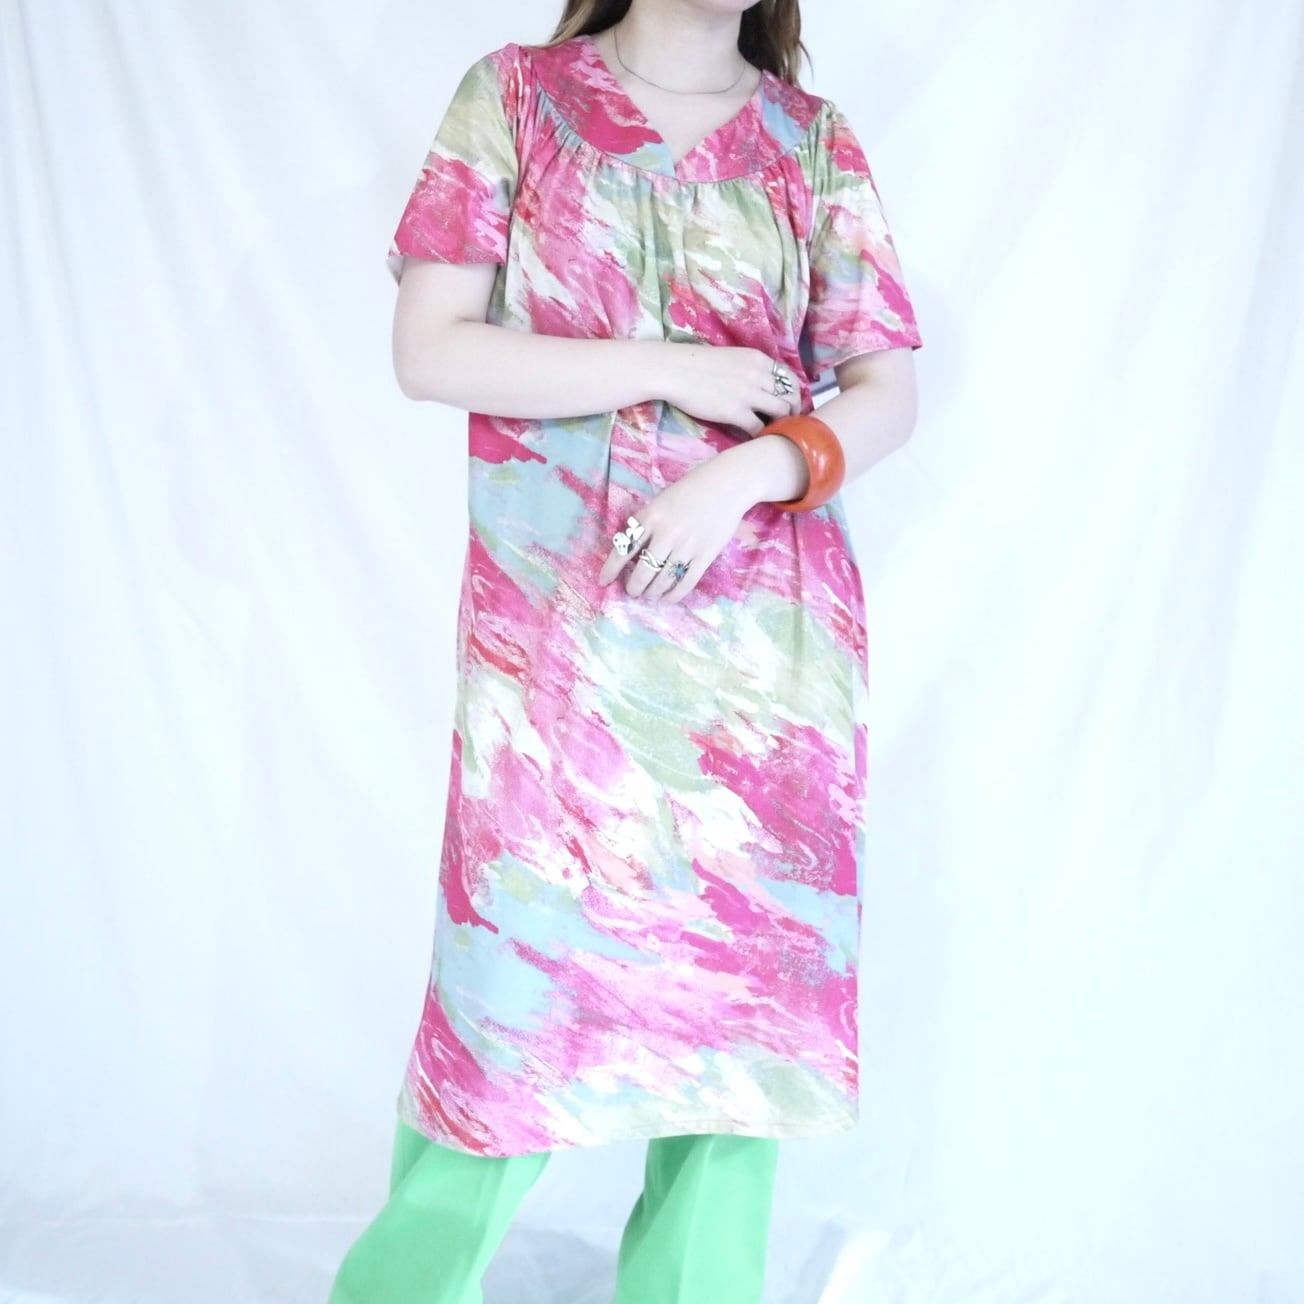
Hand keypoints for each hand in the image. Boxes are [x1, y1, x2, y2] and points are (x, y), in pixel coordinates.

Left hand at [600, 456, 758, 603]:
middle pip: (643, 572)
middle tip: (632, 591)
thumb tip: (632, 553)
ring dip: (652, 592)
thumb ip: (646, 524)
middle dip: (634, 587)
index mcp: (650, 517)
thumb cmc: (690, 491)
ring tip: (649, 594)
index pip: (624, 549)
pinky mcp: (705, 556)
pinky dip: (674, 595)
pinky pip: (685, 583)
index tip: (604, 581)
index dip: (611, 569)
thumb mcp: (660, 502)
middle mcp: (666, 534)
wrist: (726, 485)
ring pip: (662, 581)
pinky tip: (667, 598)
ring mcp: (687, 546)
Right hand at [662, 345, 802, 434]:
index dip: (794, 393)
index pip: (789, 377)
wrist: (674, 370)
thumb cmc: (695, 364)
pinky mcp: (736, 412)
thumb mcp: (732, 358)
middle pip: (790, 396)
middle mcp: (758, 375)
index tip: (791, 404)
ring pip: (781, 412)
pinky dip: (762, 435)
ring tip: (774, 432)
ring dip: (781, 424)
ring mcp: (748, 394)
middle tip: (788, 423)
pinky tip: (757, 439)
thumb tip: (760, 386)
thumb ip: (750, 369)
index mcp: (757, 359)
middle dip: (793, 412)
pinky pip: (760, 428)